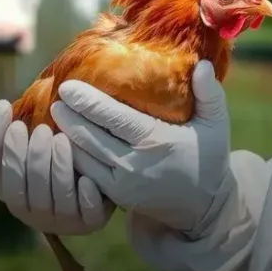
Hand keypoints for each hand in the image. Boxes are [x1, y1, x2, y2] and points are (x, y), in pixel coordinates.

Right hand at [0, 100, 114, 234]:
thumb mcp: (39, 145)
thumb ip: (21, 131)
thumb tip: (4, 106)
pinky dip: (83, 195)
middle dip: (25, 155)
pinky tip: (86, 179)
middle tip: (40, 129)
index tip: (5, 107)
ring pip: (49, 197)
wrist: (102, 186)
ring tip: (62, 139)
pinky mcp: (87, 223)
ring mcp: (57, 219)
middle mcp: (28, 209)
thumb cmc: (62, 157)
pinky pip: (83, 212)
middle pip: (18, 184)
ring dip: (55, 167)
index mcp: (10, 189)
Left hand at [50, 60, 232, 236]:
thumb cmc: (208, 157)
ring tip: (55, 113)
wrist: (203, 207)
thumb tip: (200, 64)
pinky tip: (62, 140)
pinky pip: (86, 174)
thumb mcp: (216, 125)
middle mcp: (135, 164)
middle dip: (69, 115)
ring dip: (65, 135)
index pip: (114, 119)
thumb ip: (210, 94)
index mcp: (157, 141)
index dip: (88, 102)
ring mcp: (122, 183)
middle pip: (91, 136)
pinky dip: (71, 156)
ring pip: (83, 157)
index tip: (67, 86)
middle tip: (56, 95)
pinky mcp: (115, 196)